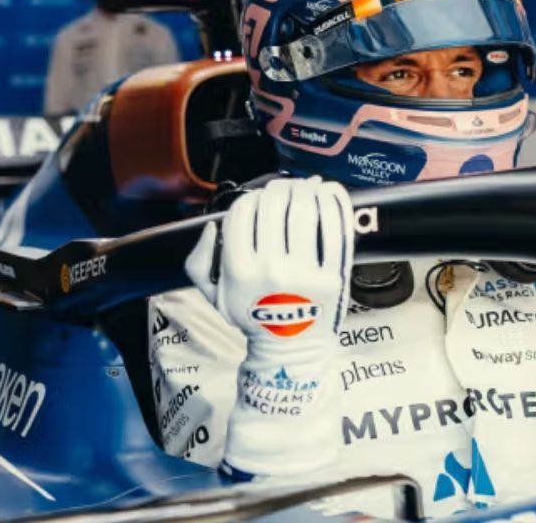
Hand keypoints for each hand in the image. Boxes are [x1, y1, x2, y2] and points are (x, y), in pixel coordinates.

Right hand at [185, 175, 353, 351]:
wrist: (289, 349)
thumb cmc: (253, 318)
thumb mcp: (213, 296)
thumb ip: (199, 261)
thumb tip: (210, 227)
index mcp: (239, 270)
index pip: (242, 212)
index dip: (251, 197)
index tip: (260, 197)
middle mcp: (271, 268)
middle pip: (275, 204)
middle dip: (280, 187)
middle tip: (286, 186)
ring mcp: (305, 271)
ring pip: (305, 210)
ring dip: (306, 188)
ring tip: (307, 185)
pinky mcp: (333, 274)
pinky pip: (336, 228)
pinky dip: (334, 202)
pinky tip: (329, 192)